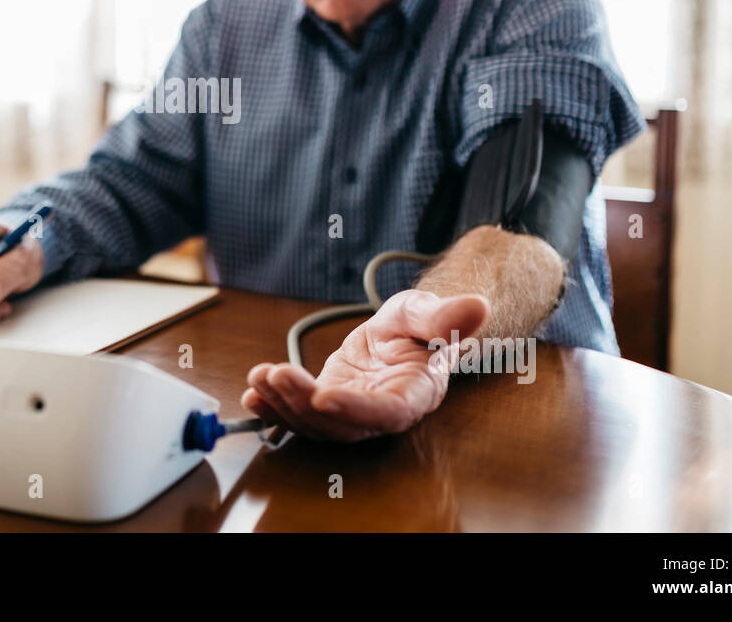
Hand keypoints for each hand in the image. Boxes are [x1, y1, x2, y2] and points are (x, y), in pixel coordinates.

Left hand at [241, 289, 488, 441]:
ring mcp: (351, 411)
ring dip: (283, 405)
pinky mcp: (328, 402)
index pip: (386, 412)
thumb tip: (478, 307)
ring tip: (259, 378)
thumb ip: (447, 316)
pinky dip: (274, 408)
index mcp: (413, 393)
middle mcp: (380, 412)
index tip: (323, 396)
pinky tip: (252, 393)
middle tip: (276, 376)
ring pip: (315, 423)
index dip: (355, 410)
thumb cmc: (422, 323)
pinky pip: (299, 414)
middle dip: (304, 405)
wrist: (405, 331)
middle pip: (342, 424)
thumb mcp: (428, 311)